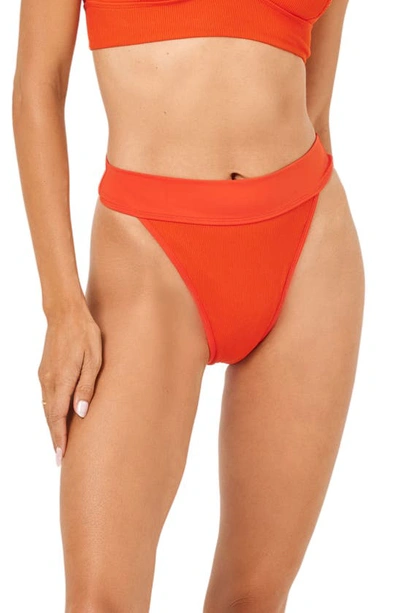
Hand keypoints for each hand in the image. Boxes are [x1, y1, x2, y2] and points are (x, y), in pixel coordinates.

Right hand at [38, 306, 102, 465]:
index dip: (59, 438)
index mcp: (62, 379)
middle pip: (50, 416)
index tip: (61, 457)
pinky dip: (51, 412)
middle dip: (55, 438)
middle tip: (60, 459)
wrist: (65, 313)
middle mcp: (49, 381)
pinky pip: (47, 398)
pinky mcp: (45, 371)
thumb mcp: (94, 358)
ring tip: (60, 444)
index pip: (58, 417)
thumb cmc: (85, 334)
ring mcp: (44, 376)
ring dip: (52, 427)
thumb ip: (87, 386)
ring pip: (47, 408)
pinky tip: (57, 419)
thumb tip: (81, 413)